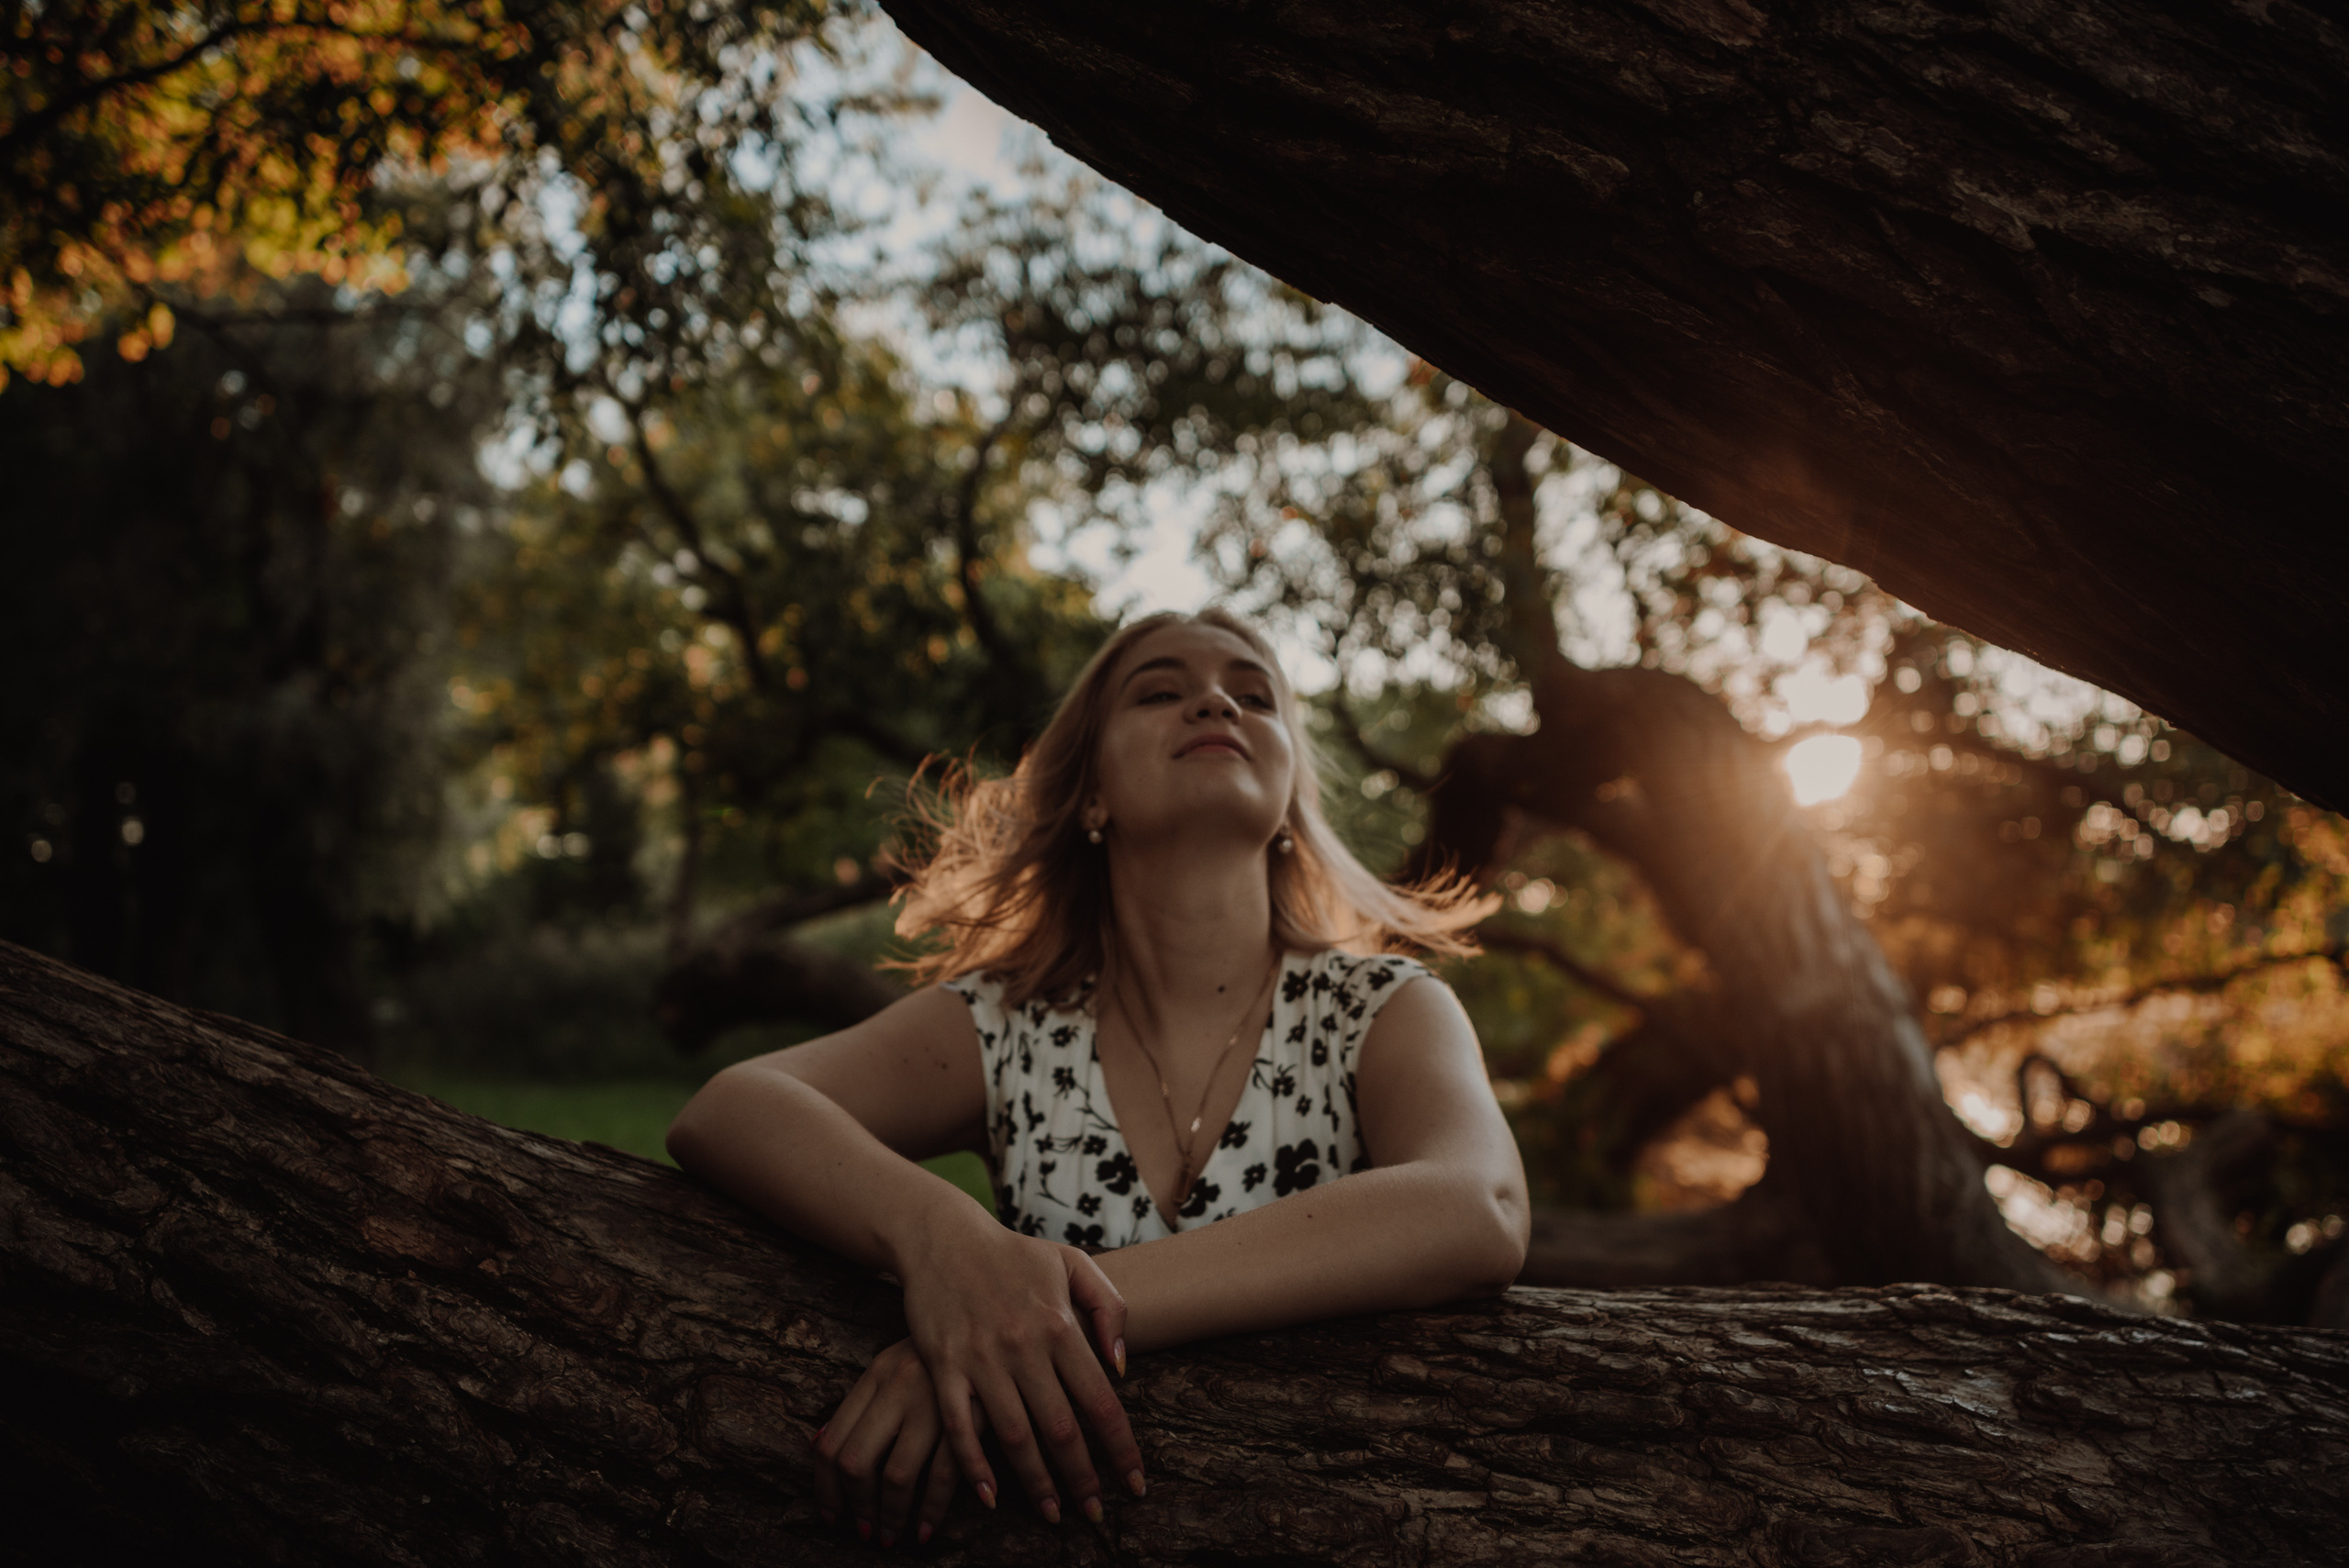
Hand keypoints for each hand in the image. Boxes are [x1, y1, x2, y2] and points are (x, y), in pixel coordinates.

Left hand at [814, 1339, 961, 1546]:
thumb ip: (861, 1403)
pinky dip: (932, 1510)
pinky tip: (927, 1528)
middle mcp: (897, 1386)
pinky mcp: (970, 1414)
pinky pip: (944, 1474)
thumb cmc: (941, 1348)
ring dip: (891, 1516)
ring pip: (897, 1475)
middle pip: (856, 1462)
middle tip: (863, 1530)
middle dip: (856, 1506)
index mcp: (875, 1375)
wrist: (995, 1314)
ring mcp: (932, 1400)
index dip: (825, 1489)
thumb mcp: (895, 1363)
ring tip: (892, 1536)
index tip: (831, 1514)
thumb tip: (818, 1445)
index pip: (831, 1443)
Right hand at [892, 1202, 1146, 1522]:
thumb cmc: (1012, 1254)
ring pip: (1014, 1437)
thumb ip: (1108, 1307)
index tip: (1134, 1484)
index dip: (1121, 1449)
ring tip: (1052, 1513)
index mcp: (1060, 1324)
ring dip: (1036, 1483)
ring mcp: (981, 1359)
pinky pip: (960, 1428)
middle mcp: (1024, 1346)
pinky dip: (974, 1468)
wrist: (942, 1237)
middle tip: (1096, 1514)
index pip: (1101, 1402)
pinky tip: (989, 1498)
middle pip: (1061, 1430)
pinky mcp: (943, 1366)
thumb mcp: (1071, 1263)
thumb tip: (1122, 1365)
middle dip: (1083, 1480)